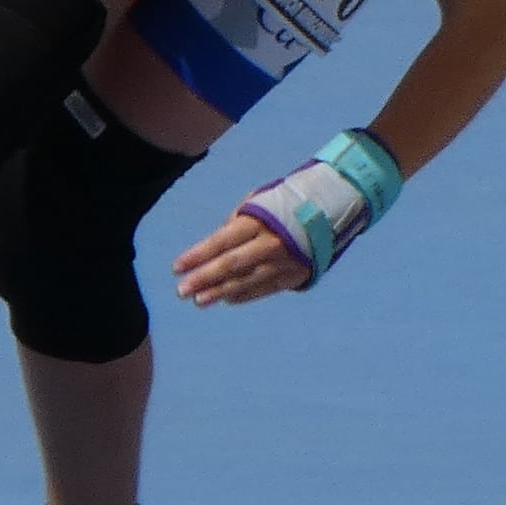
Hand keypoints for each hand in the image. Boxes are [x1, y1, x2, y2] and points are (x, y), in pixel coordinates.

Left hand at [172, 207, 311, 306]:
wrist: (329, 214)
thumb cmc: (281, 207)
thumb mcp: (258, 204)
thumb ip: (234, 222)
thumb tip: (213, 247)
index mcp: (258, 221)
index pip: (221, 241)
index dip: (197, 255)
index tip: (176, 267)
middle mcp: (270, 243)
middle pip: (231, 265)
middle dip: (204, 278)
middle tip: (181, 291)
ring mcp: (283, 262)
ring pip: (247, 281)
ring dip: (220, 292)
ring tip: (198, 300)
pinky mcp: (293, 275)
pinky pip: (264, 289)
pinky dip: (243, 295)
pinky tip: (225, 299)